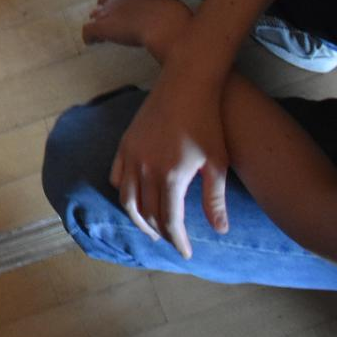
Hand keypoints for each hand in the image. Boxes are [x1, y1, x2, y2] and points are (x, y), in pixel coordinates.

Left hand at [82, 0, 190, 60]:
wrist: (166, 26)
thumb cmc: (174, 14)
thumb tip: (164, 6)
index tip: (125, 3)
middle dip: (107, 6)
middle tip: (115, 19)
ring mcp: (108, 9)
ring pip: (95, 13)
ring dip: (100, 20)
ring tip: (105, 31)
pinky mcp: (102, 26)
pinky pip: (88, 31)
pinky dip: (90, 37)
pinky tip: (94, 43)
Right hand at [108, 62, 231, 259]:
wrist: (187, 84)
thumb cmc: (208, 121)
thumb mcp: (217, 161)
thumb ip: (214, 198)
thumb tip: (220, 230)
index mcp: (171, 176)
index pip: (170, 220)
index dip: (178, 240)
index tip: (186, 252)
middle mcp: (146, 169)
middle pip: (147, 212)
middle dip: (159, 232)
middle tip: (170, 240)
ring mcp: (132, 155)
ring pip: (127, 198)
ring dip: (137, 217)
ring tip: (150, 227)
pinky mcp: (126, 143)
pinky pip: (116, 176)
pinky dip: (123, 192)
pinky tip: (134, 197)